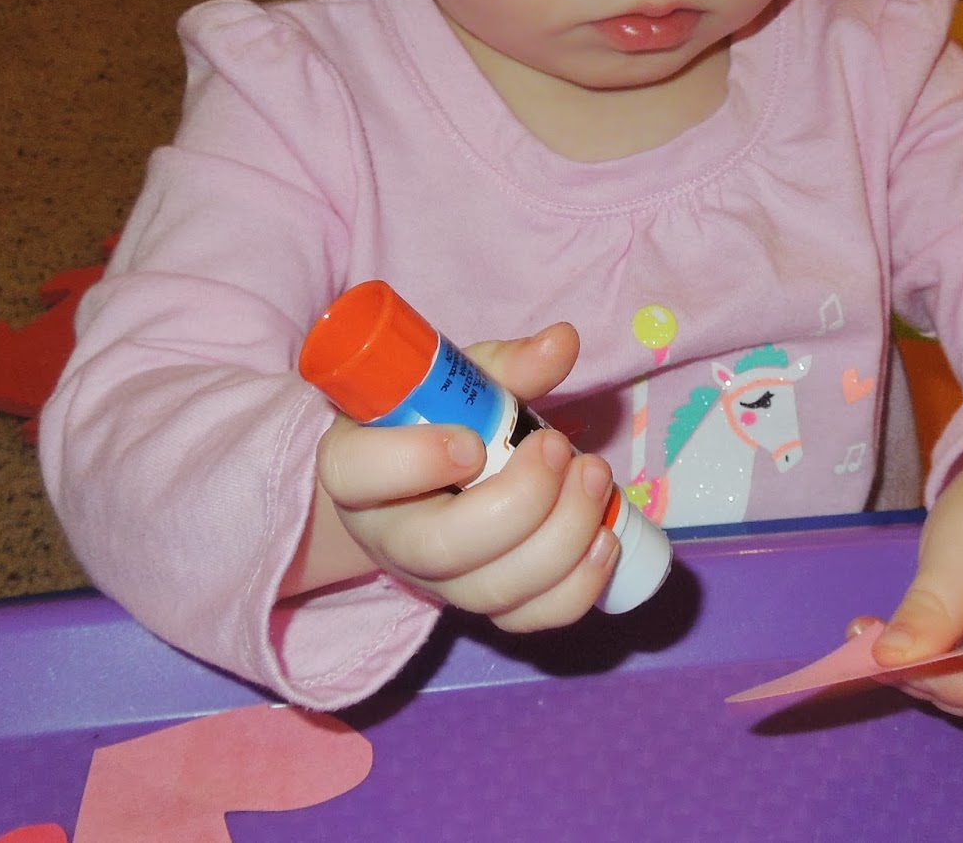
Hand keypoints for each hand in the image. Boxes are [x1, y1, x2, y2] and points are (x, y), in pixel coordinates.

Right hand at [303, 322, 621, 631]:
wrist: (429, 474)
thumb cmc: (438, 417)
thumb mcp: (460, 379)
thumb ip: (507, 364)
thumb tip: (562, 342)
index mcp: (357, 463)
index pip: (358, 474)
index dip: (415, 461)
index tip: (473, 439)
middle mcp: (388, 534)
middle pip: (437, 548)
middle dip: (517, 502)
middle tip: (558, 447)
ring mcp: (436, 580)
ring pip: (489, 589)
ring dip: (560, 538)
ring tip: (595, 477)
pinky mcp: (482, 605)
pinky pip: (525, 621)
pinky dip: (575, 588)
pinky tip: (604, 540)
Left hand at [866, 425, 962, 717]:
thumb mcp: (955, 546)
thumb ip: (929, 609)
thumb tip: (890, 661)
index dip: (955, 683)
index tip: (890, 668)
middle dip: (943, 685)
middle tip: (876, 659)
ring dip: (944, 682)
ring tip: (889, 651)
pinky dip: (955, 671)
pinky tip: (915, 648)